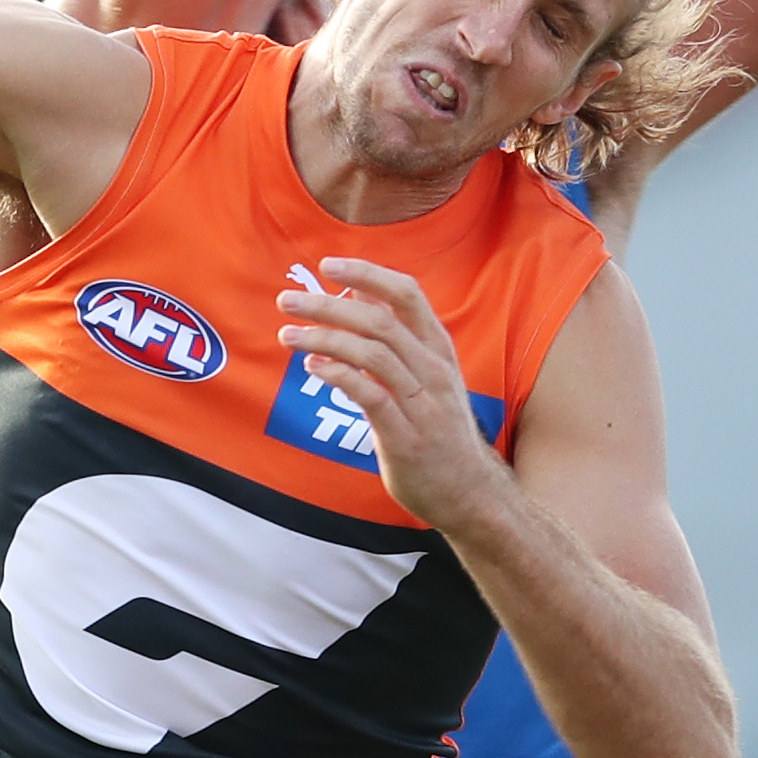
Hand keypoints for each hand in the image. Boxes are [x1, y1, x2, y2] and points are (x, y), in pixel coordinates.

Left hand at [278, 258, 507, 527]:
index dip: (368, 274)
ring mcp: (422, 404)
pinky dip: (340, 376)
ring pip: (372, 355)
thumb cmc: (438, 429)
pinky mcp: (406, 437)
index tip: (329, 266)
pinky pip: (371, 396)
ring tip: (289, 335)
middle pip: (380, 321)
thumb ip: (399, 337)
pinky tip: (313, 367)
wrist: (468, 492)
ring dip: (325, 339)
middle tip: (289, 302)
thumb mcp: (427, 375)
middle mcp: (433, 370)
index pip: (407, 295)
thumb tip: (363, 294)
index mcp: (438, 349)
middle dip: (330, 306)